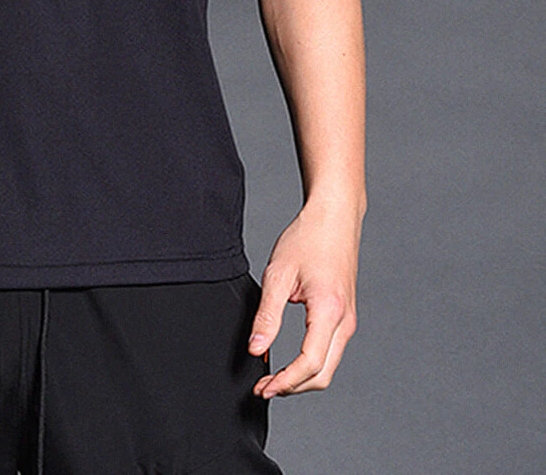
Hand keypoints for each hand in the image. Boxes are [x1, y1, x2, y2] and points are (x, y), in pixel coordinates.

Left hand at [247, 198, 361, 397]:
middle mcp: (345, 321)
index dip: (284, 382)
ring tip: (273, 377)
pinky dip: (311, 364)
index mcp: (329, 311)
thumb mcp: (279, 275)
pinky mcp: (346, 317)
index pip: (309, 364)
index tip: (262, 387)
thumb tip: (256, 349)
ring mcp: (349, 320)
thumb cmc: (308, 239)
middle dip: (293, 388)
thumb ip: (267, 316)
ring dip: (301, 379)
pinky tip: (289, 361)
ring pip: (329, 366)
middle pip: (322, 375)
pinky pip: (331, 352)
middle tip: (263, 388)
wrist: (335, 217)